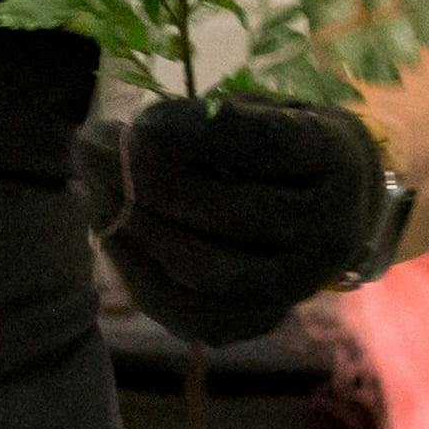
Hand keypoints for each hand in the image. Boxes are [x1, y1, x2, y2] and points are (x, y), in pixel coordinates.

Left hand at [70, 93, 387, 347]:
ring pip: (211, 272)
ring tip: (93, 185)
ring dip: (138, 227)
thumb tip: (140, 138)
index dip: (196, 134)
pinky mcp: (261, 319)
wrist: (324, 206)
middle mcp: (331, 229)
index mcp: (335, 160)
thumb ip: (213, 120)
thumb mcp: (259, 109)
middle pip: (233, 215)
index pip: (266, 144)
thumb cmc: (274, 143)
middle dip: (148, 180)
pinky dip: (141, 271)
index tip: (141, 121)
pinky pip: (193, 312)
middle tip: (92, 147)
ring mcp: (299, 284)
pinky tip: (107, 229)